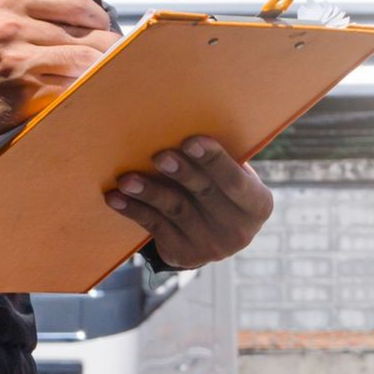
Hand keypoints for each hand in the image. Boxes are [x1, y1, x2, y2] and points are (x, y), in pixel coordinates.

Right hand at [0, 0, 116, 140]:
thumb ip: (40, 16)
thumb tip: (97, 25)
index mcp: (11, 2)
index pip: (78, 5)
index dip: (102, 21)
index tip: (106, 34)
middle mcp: (13, 27)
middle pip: (89, 36)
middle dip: (109, 51)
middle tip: (116, 61)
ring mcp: (18, 61)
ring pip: (86, 63)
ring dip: (102, 73)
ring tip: (106, 78)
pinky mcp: (23, 94)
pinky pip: (71, 90)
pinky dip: (85, 93)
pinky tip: (87, 95)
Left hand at [104, 136, 272, 268]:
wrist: (214, 236)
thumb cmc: (221, 189)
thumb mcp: (235, 176)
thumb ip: (222, 160)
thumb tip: (186, 117)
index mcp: (257, 204)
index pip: (235, 181)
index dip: (213, 160)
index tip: (191, 140)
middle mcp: (239, 230)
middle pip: (204, 194)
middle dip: (181, 173)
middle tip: (159, 155)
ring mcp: (211, 247)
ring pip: (175, 211)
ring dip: (149, 192)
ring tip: (127, 179)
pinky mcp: (184, 255)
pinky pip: (155, 227)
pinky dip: (134, 210)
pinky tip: (116, 197)